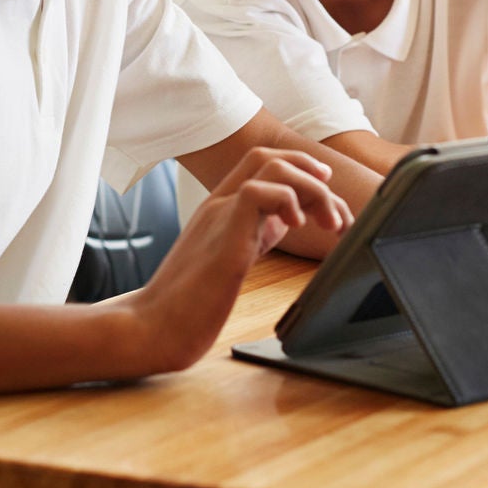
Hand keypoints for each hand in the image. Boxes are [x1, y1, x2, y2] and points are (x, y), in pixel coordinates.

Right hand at [111, 149, 351, 372]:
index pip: (262, 164)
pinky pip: (258, 192)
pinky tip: (298, 225)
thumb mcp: (228, 259)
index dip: (301, 170)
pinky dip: (288, 201)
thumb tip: (282, 222)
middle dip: (314, 175)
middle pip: (271, 157)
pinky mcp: (224, 238)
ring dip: (312, 189)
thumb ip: (251, 235)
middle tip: (337, 214)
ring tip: (327, 224)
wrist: (150, 330)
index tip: (326, 190)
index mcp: (220, 210)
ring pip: (271, 166)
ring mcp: (219, 217)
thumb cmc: (186, 307)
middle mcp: (219, 205)